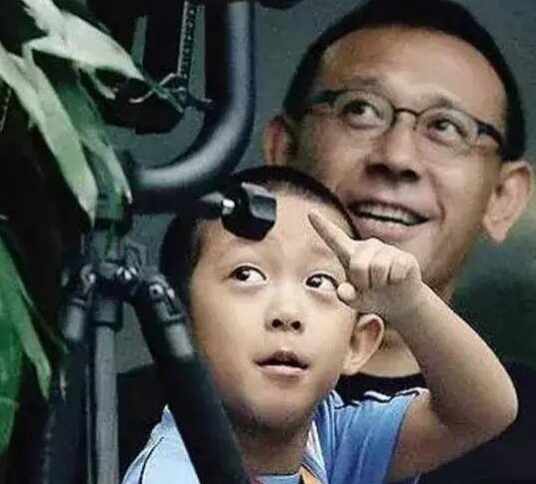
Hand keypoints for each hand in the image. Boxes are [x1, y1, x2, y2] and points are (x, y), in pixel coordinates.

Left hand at [308, 210, 423, 320]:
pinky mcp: (404, 256)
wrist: (400, 302)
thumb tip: (343, 291)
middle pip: (358, 265)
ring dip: (379, 283)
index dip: (322, 225)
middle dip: (363, 282)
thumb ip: (345, 296)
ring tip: (382, 283)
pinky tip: (396, 280)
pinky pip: (395, 272)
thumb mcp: (354, 300)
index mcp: (349, 253)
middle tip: (370, 286)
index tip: (310, 212)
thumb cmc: (372, 296)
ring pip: (377, 268)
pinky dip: (394, 282)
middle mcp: (367, 246)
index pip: (333, 237)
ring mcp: (386, 249)